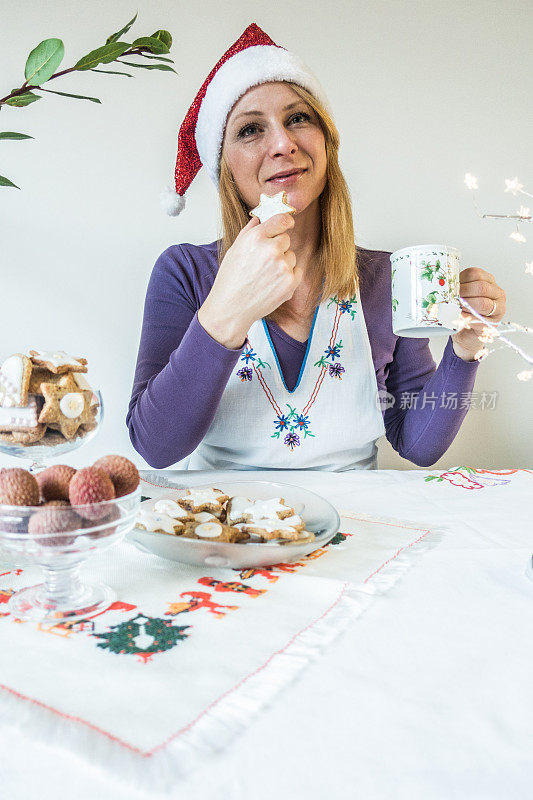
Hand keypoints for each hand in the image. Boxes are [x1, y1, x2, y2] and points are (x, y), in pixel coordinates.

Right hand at [198, 212, 301, 347]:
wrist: (231, 308)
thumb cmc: (230, 279)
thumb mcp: (235, 249)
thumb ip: (249, 231)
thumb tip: (260, 218)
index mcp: (256, 238)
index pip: (281, 219)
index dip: (286, 221)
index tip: (288, 223)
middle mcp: (271, 249)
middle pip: (286, 239)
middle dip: (278, 247)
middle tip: (264, 262)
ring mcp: (283, 266)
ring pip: (291, 256)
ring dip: (283, 263)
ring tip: (266, 275)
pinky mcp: (291, 282)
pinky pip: (297, 271)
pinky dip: (289, 276)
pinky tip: (273, 283)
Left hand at [451, 267, 506, 360]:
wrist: (467, 333)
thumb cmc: (464, 311)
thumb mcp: (461, 295)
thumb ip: (457, 288)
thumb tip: (443, 284)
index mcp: (488, 281)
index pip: (476, 273)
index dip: (460, 280)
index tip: (450, 287)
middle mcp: (497, 293)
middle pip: (481, 287)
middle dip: (463, 293)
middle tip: (451, 298)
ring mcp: (498, 308)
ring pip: (482, 303)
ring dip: (465, 306)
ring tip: (455, 308)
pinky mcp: (493, 323)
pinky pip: (480, 318)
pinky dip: (467, 318)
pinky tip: (458, 317)